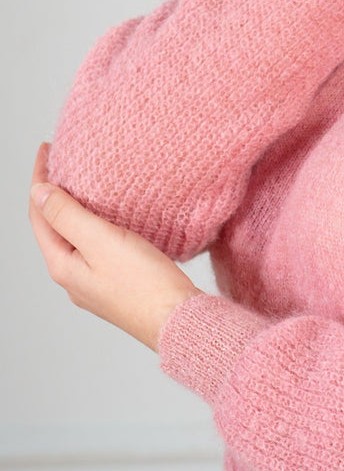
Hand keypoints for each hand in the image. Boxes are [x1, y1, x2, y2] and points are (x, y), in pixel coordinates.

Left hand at [28, 141, 199, 351]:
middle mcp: (73, 277)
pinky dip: (92, 225)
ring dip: (72, 209)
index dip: (39, 180)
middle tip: (61, 162)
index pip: (39, 215)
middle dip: (52, 194)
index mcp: (63, 266)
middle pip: (53, 227)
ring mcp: (94, 283)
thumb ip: (68, 215)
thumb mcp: (101, 241)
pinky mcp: (115, 285)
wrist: (178, 319)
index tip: (46, 150)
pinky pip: (93, 248)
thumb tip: (39, 192)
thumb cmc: (144, 284)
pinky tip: (108, 220)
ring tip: (81, 184)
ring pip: (73, 238)